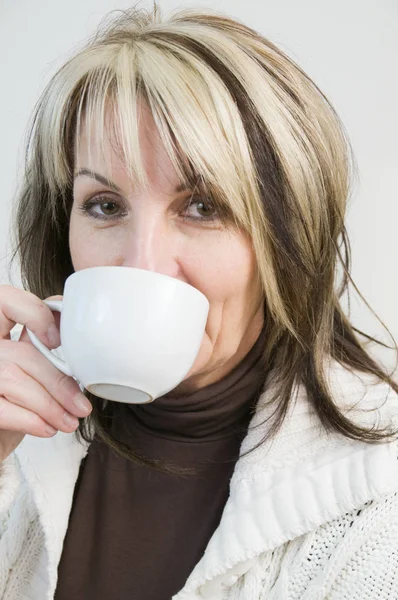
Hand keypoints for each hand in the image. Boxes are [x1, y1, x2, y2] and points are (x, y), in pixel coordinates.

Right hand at [0, 285, 91, 462]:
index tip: (57, 338)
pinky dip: (31, 421)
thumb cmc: (15, 403)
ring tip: (69, 421)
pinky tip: (47, 428)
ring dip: (50, 406)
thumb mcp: (29, 370)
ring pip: (14, 380)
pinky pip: (3, 409)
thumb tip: (81, 343)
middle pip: (22, 353)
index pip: (6, 300)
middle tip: (81, 405)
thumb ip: (44, 350)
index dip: (33, 312)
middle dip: (58, 382)